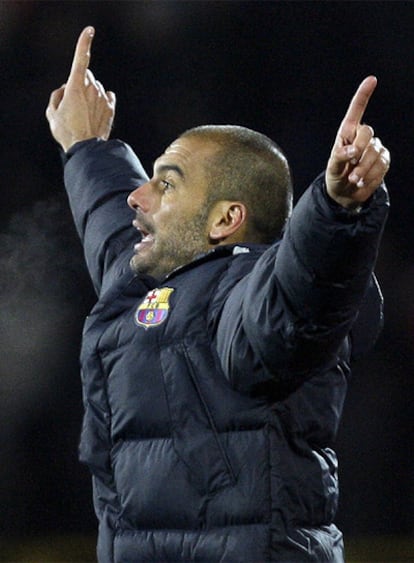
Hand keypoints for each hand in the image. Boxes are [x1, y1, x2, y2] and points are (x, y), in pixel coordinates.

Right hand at [46, 26, 115, 151]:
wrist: (86, 149)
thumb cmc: (66, 131)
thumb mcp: (52, 113)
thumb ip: (57, 96)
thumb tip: (65, 89)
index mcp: (75, 86)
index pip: (81, 59)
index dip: (84, 43)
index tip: (90, 30)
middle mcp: (92, 88)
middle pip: (86, 75)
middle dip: (79, 83)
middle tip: (73, 104)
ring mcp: (103, 97)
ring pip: (96, 87)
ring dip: (90, 95)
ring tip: (83, 115)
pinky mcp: (111, 107)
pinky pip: (107, 96)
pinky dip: (102, 100)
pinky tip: (96, 112)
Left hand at [326, 76, 389, 208]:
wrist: (346, 193)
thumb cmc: (336, 176)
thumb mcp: (332, 167)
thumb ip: (340, 156)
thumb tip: (353, 151)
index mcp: (347, 133)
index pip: (356, 111)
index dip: (363, 95)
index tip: (372, 80)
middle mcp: (362, 137)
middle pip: (368, 132)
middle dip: (359, 149)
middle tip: (351, 163)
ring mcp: (375, 148)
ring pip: (375, 152)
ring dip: (363, 169)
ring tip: (353, 179)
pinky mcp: (383, 160)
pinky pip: (382, 165)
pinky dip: (371, 176)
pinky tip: (362, 181)